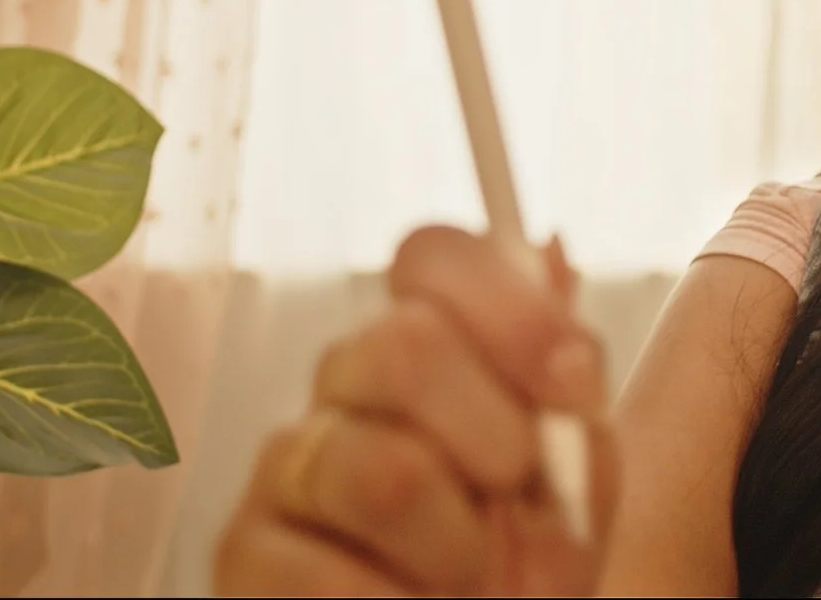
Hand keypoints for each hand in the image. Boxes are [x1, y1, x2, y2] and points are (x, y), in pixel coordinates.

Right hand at [215, 227, 618, 595]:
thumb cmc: (527, 561)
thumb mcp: (576, 475)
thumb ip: (568, 380)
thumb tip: (552, 253)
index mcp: (425, 342)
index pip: (433, 257)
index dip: (510, 308)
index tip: (570, 385)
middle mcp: (345, 383)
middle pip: (406, 346)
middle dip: (496, 437)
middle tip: (522, 498)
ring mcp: (288, 464)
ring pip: (382, 474)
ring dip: (461, 547)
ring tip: (474, 579)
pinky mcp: (244, 553)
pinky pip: (330, 576)